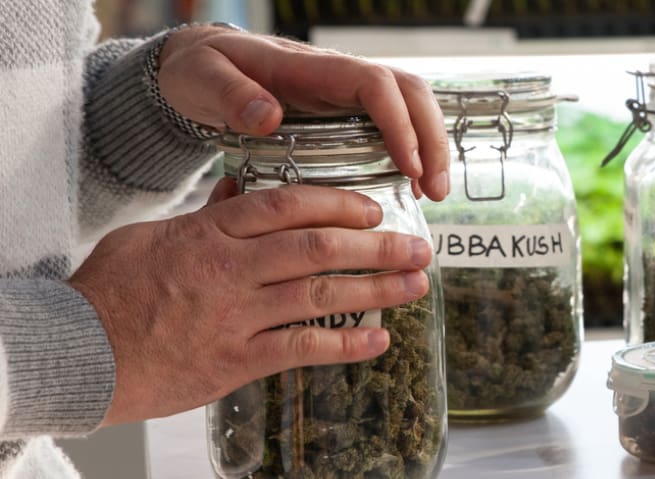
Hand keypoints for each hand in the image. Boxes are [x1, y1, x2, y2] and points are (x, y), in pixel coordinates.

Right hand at [69, 179, 433, 425]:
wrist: (75, 354)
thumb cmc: (110, 294)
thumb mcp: (152, 237)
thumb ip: (207, 216)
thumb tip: (242, 192)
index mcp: (210, 233)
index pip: (287, 206)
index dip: (338, 204)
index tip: (373, 208)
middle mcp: (228, 270)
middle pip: (317, 248)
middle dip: (376, 246)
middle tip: (417, 246)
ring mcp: (234, 316)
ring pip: (319, 295)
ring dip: (375, 290)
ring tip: (414, 286)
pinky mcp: (235, 361)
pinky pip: (302, 349)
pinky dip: (345, 345)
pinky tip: (379, 340)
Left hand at [155, 25, 449, 200]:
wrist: (198, 67)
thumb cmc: (201, 70)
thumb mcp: (201, 78)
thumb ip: (230, 95)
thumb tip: (269, 116)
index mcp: (314, 68)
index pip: (377, 86)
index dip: (400, 124)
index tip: (409, 166)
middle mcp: (342, 77)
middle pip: (412, 94)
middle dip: (433, 140)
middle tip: (434, 191)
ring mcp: (348, 95)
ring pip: (412, 108)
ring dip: (431, 148)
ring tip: (432, 195)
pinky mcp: (347, 113)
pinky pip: (396, 125)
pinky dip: (413, 153)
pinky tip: (411, 188)